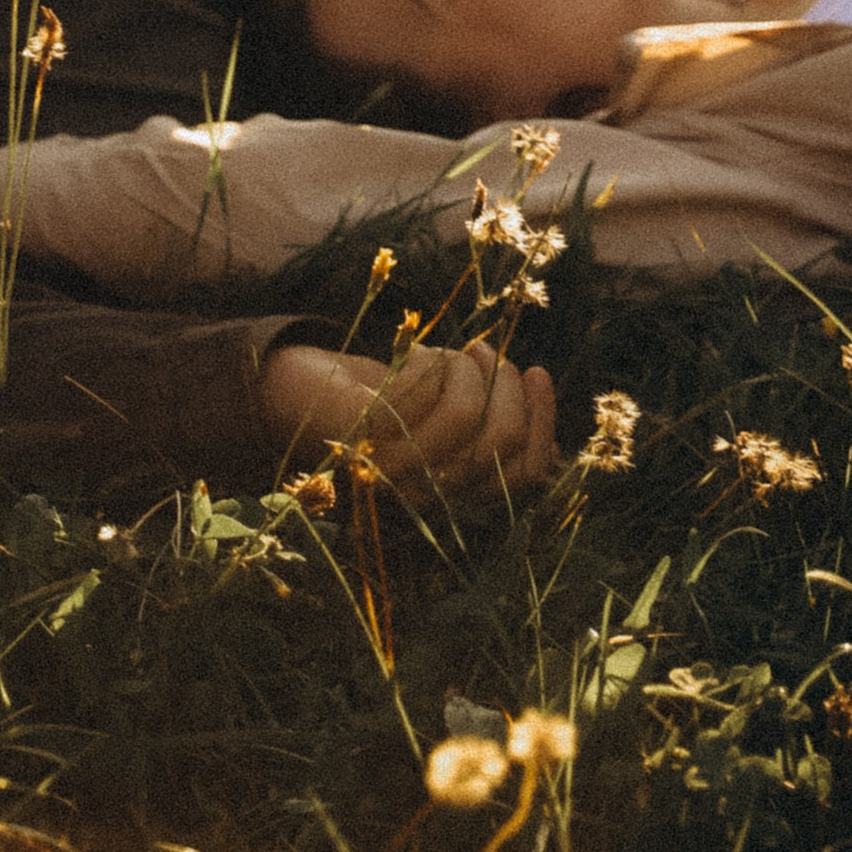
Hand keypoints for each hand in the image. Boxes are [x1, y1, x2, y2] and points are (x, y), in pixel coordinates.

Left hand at [259, 335, 556, 502]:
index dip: (543, 422)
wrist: (298, 398)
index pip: (526, 476)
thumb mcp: (444, 420)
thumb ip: (490, 432)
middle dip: (506, 385)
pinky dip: (429, 358)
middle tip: (486, 354)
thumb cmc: (382, 408)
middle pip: (503, 441)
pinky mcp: (362, 433)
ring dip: (466, 367)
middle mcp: (425, 498)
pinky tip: (414, 354)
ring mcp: (392, 469)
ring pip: (466, 412)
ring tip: (452, 350)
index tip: (539, 373)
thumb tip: (553, 432)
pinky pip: (424, 387)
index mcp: (453, 501)